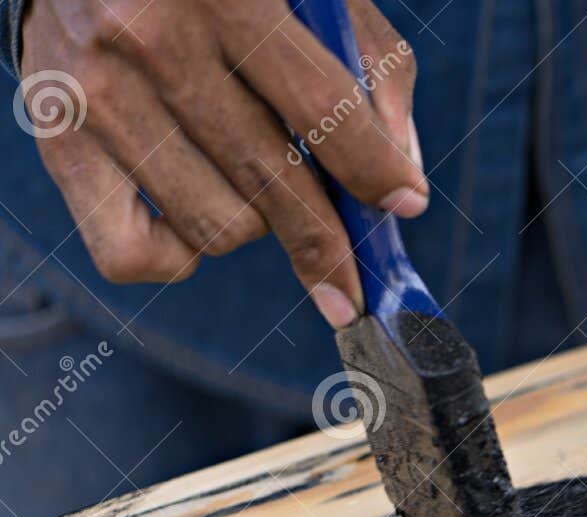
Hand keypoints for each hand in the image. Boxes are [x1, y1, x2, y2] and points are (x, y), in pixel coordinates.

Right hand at [17, 0, 425, 326]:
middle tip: (352, 286)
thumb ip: (367, 64)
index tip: (406, 205)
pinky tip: (190, 214)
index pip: (321, 106)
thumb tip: (402, 172)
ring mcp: (96, 92)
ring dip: (253, 225)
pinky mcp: (57, 138)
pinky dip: (176, 256)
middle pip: (270, 181)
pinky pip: (131, 254)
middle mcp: (149, 36)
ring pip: (216, 225)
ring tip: (246, 179)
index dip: (374, 169)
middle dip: (327, 244)